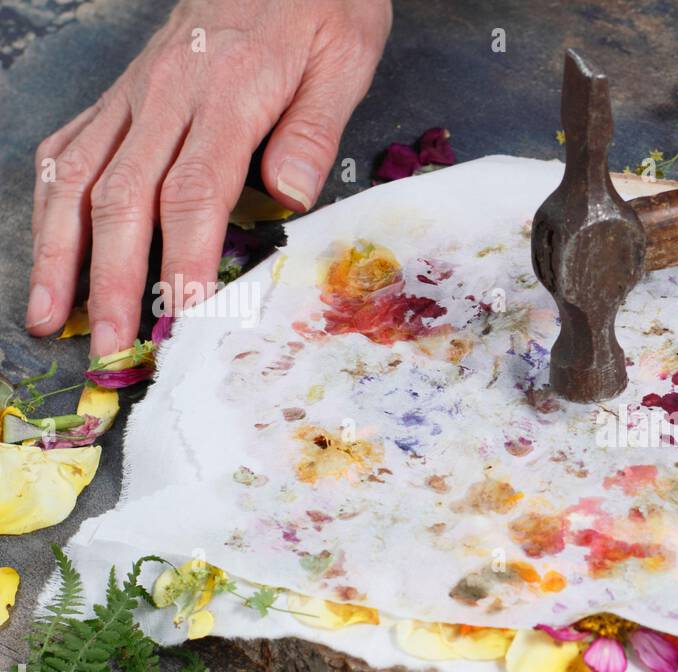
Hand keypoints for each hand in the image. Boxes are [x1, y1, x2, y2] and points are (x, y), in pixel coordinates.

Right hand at [27, 0, 391, 353]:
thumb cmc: (321, 6)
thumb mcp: (343, 60)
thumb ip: (313, 130)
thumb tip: (288, 196)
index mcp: (229, 89)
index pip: (196, 188)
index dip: (185, 257)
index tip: (184, 313)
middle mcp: (168, 92)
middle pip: (125, 195)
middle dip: (112, 278)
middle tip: (107, 346)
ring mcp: (137, 91)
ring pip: (80, 175)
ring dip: (58, 250)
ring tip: (48, 313)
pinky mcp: (125, 91)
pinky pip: (73, 143)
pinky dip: (54, 198)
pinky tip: (49, 242)